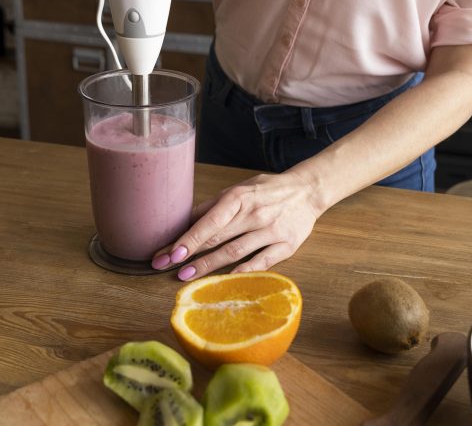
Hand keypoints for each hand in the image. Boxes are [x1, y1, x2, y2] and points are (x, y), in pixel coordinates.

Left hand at [152, 172, 325, 280]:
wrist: (307, 191)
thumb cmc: (266, 191)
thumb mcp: (238, 190)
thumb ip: (212, 207)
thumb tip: (182, 222)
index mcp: (239, 198)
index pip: (208, 221)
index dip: (187, 239)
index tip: (168, 253)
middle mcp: (254, 214)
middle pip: (217, 238)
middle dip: (189, 255)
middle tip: (164, 267)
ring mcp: (271, 230)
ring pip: (235, 252)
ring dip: (209, 266)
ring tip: (186, 277)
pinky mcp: (287, 245)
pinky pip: (262, 262)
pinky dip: (244, 272)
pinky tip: (226, 280)